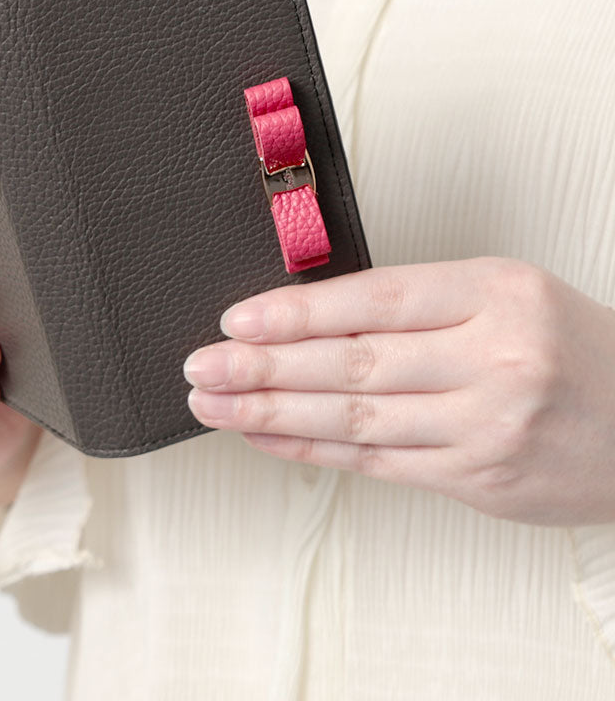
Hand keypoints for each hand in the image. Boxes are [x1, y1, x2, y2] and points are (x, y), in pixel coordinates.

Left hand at [183, 256, 614, 525]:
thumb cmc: (566, 347)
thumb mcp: (504, 295)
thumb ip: (419, 306)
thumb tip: (310, 317)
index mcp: (496, 292)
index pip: (373, 299)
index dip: (297, 312)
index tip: (238, 319)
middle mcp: (493, 358)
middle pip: (353, 362)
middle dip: (264, 365)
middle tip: (203, 366)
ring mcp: (488, 425)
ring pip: (356, 418)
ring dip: (273, 412)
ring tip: (215, 406)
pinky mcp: (479, 479)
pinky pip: (377, 463)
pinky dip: (314, 450)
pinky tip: (267, 438)